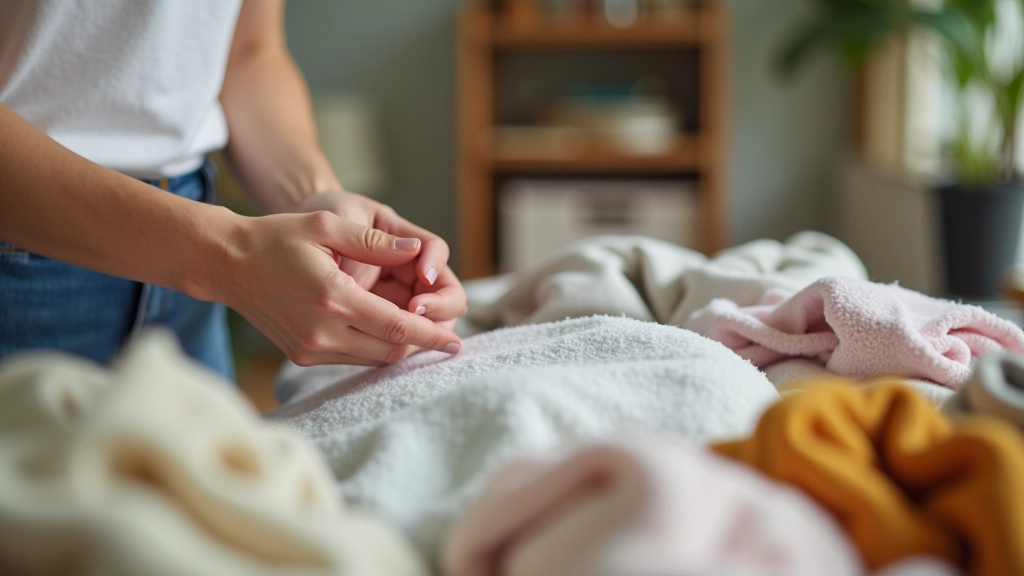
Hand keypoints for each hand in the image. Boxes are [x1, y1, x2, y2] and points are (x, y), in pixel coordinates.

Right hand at [216, 210, 462, 365]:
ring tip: (423, 333)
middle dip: (422, 344)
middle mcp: (323, 332)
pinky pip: (353, 358)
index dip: (431, 335)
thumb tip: (416, 250)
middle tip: (447, 335)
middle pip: (390, 350)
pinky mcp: (303, 356)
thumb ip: (375, 242)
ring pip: (373, 358)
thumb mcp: (327, 227)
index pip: (397, 326)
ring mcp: (311, 349)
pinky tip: (388, 332)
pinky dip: (375, 347)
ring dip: (399, 347)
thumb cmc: (277, 238)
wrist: (227, 263)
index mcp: (333, 299)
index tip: (456, 340)